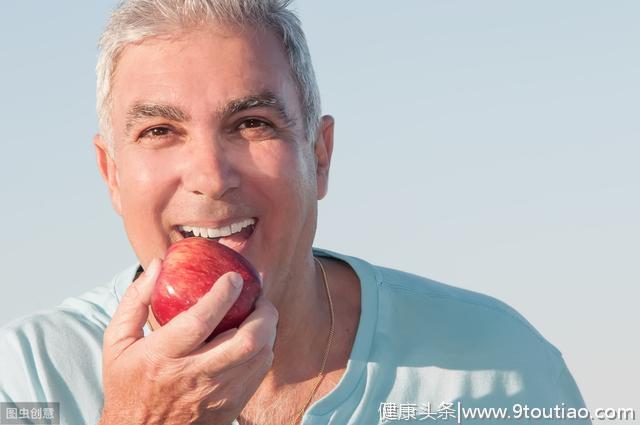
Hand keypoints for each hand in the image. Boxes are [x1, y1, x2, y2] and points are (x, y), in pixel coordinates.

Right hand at [99, 258, 277, 424]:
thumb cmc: (128, 385)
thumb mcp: (117, 342)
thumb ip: (135, 300)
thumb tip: (159, 265)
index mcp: (162, 357)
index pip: (199, 321)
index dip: (223, 295)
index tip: (234, 277)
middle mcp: (193, 376)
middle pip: (245, 341)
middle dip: (262, 312)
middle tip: (259, 296)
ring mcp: (216, 394)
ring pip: (259, 356)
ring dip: (268, 329)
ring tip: (260, 312)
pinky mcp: (230, 406)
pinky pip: (259, 372)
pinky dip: (264, 349)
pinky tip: (256, 337)